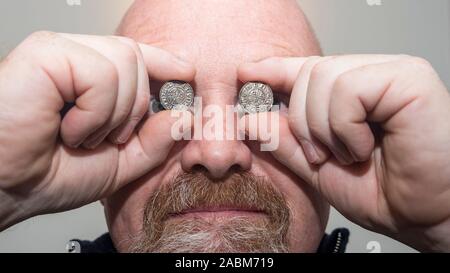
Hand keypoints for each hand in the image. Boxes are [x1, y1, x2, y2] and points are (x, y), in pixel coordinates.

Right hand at [0, 32, 193, 229]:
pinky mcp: (46, 53)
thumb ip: (154, 141)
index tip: (186, 72)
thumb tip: (181, 115)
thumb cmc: (49, 174)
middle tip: (107, 138)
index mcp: (89, 79)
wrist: (6, 188)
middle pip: (136, 57)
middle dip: (136, 107)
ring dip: (113, 114)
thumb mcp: (119, 163)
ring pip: (125, 62)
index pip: (136, 56)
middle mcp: (75, 59)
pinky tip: (69, 129)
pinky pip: (101, 74)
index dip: (164, 62)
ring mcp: (60, 52)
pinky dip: (95, 112)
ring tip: (82, 136)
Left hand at [239, 55, 449, 251]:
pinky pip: (348, 90)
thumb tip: (253, 116)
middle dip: (303, 122)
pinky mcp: (408, 79)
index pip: (306, 70)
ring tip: (351, 154)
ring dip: (326, 129)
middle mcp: (373, 75)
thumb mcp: (318, 168)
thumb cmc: (384, 193)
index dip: (275, 70)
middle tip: (324, 155)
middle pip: (309, 73)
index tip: (247, 72)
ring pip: (324, 78)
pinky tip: (366, 146)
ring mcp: (392, 72)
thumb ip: (287, 140)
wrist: (425, 217)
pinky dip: (346, 127)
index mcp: (353, 93)